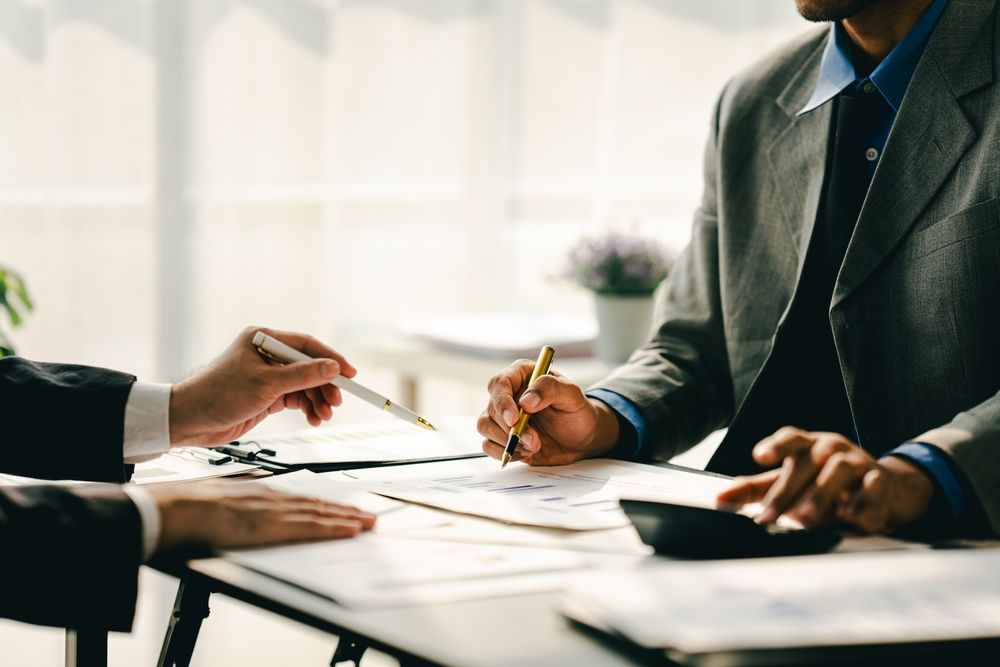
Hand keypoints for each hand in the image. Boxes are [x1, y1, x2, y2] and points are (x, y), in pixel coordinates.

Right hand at [148, 481, 375, 551]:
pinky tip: (350, 530)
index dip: (327, 505)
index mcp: (261, 492)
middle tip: (369, 516)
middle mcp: (272, 498)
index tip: (346, 509)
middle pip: (317, 505)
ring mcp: (273, 511)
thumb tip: (249, 518)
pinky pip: (310, 528)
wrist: (175, 508)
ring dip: (347, 519)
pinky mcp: (271, 526)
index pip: (302, 500)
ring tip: (368, 523)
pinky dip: (333, 528)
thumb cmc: (190, 507)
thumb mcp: (224, 501)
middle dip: (345, 511)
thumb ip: (242, 507)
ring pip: (319, 514)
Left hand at [169, 326, 357, 445]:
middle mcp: (267, 355)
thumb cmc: (218, 394)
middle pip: (308, 367)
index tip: (349, 373)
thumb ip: (302, 375)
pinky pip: (295, 398)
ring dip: (317, 400)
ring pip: (304, 385)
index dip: (330, 359)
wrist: (190, 420)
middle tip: (336, 401)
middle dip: (324, 386)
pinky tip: (313, 418)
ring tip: (324, 415)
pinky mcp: (266, 395)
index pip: (306, 345)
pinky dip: (306, 408)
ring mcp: (267, 375)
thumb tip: (332, 367)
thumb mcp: (265, 384)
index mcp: (264, 340)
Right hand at [476, 359, 618, 464]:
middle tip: (534, 441)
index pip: (500, 383)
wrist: (582, 437)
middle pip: (491, 409)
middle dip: (511, 429)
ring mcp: (503, 416)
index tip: (514, 420)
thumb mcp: (572, 395)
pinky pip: (488, 445)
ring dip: (507, 442)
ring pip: (485, 426)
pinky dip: (504, 453)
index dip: (503, 402)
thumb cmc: (577, 412)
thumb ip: (550, 389)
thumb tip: (526, 400)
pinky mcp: (502, 436)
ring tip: (533, 447)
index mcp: (522, 375)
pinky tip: (525, 453)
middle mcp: (509, 394)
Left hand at [716, 427, 933, 532]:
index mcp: (807, 445)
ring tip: (805, 518)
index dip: (775, 445)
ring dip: (820, 495)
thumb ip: (754, 489)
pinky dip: (859, 501)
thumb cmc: (822, 484)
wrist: (879, 489)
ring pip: (838, 470)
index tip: (759, 457)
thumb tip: (718, 499)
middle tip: (770, 517)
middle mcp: (830, 448)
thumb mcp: (789, 483)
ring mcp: (856, 461)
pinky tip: (847, 515)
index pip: (790, 438)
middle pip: (807, 462)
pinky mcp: (879, 481)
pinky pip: (871, 487)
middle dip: (786, 490)